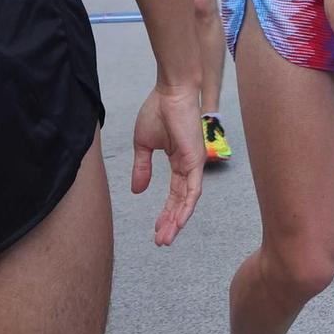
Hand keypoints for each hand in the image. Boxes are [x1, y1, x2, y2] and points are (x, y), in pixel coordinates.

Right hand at [130, 83, 204, 245]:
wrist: (169, 92)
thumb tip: (137, 190)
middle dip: (171, 223)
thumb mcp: (144, 145)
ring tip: (166, 238)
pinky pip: (194, 189)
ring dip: (177, 220)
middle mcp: (189, 166)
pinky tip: (178, 221)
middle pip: (182, 202)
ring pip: (188, 200)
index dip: (166, 212)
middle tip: (162, 241)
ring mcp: (195, 164)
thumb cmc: (158, 111)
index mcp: (179, 161)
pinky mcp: (196, 160)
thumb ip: (141, 168)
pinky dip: (186, 207)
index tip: (156, 229)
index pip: (175, 193)